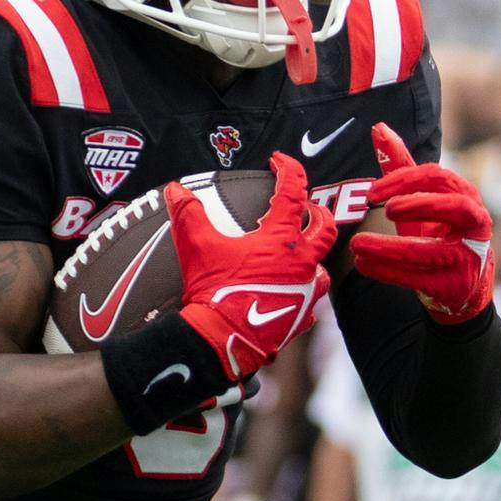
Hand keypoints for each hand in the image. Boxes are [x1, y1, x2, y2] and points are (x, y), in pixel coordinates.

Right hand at [167, 151, 336, 380]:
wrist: (222, 340)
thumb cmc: (214, 292)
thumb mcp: (197, 247)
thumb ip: (188, 214)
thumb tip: (175, 189)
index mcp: (281, 240)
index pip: (293, 193)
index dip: (289, 170)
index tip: (280, 160)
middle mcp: (302, 263)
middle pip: (325, 229)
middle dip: (318, 214)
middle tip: (307, 208)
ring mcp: (306, 291)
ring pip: (322, 267)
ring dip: (313, 256)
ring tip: (300, 253)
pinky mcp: (302, 317)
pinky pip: (311, 300)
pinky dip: (303, 291)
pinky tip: (291, 291)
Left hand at [350, 124, 494, 323]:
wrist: (464, 286)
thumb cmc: (440, 233)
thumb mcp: (422, 199)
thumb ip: (401, 167)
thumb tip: (378, 128)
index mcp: (466, 196)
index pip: (439, 178)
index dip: (405, 181)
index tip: (371, 192)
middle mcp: (475, 223)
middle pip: (454, 206)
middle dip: (418, 204)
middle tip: (383, 207)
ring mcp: (468, 256)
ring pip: (431, 251)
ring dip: (389, 248)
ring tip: (357, 245)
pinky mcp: (456, 285)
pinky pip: (419, 278)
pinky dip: (388, 272)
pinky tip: (364, 265)